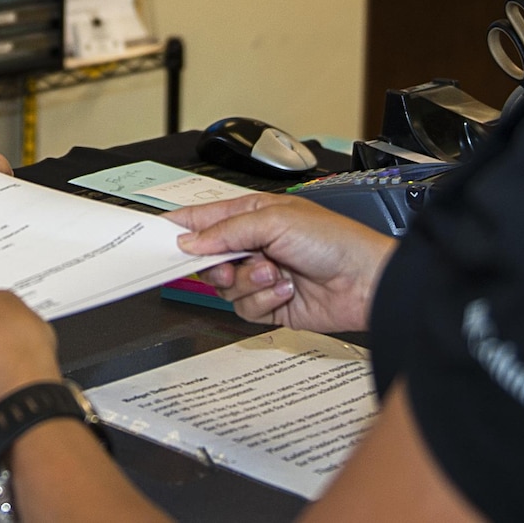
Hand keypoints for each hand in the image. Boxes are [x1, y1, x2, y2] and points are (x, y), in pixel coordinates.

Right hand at [167, 194, 395, 333]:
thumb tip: (190, 241)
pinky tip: (287, 289)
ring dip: (249, 283)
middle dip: (217, 263)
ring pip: (224, 288)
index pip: (204, 219)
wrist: (366, 281)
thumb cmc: (333, 240)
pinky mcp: (270, 306)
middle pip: (208, 259)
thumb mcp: (274, 221)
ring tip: (276, 273)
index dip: (181, 227)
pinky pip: (245, 309)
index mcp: (252, 215)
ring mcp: (261, 277)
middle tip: (230, 263)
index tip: (157, 236)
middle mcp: (254, 245)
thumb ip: (226, 231)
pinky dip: (264, 301)